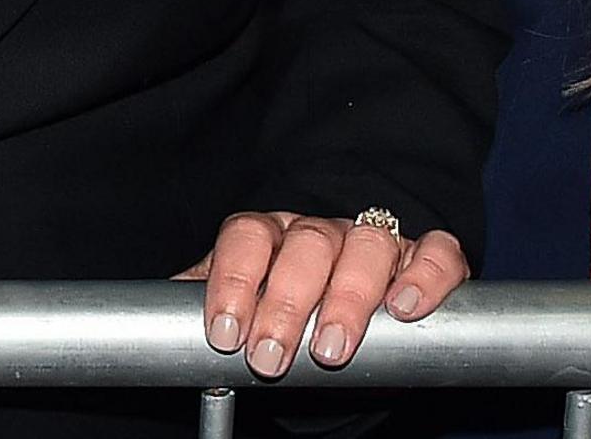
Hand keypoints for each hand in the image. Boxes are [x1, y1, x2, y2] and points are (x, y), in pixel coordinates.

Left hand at [187, 212, 471, 378]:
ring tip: (332, 349)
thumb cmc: (283, 316)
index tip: (226, 334)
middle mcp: (321, 231)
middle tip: (271, 358)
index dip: (235, 280)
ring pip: (366, 244)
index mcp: (270, 235)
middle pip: (306, 243)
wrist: (338, 322)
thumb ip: (207, 313)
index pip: (248, 235)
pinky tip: (405, 308)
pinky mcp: (424, 258)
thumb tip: (155, 329)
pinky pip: (435, 252)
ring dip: (348, 297)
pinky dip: (424, 275)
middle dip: (286, 303)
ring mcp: (375, 240)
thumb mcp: (240, 314)